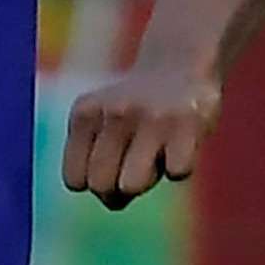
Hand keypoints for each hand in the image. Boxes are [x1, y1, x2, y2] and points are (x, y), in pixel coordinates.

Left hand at [63, 60, 219, 210]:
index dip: (95, 183)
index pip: (75, 181)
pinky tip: (181, 144)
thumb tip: (113, 201)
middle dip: (119, 188)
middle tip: (136, 163)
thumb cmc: (136, 110)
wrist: (180, 62)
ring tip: (157, 154)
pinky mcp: (188, 122)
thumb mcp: (102, 125)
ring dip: (149, 180)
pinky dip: (181, 167)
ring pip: (132, 185)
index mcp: (85, 115)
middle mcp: (114, 113)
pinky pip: (177, 172)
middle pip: (101, 185)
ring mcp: (151, 117)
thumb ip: (95, 164)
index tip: (112, 165)